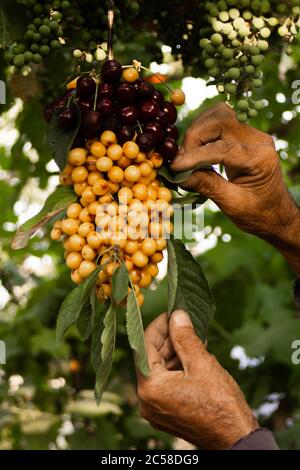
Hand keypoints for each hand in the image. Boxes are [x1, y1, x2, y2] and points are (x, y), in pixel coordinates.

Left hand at [137, 310, 257, 449]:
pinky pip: (166, 383)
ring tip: (194, 338)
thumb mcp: (202, 363)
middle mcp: (147, 401)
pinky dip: (178, 368)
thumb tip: (177, 315)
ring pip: (160, 371)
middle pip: (151, 359)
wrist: (236, 439)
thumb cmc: (220, 404)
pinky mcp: (167, 414)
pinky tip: (194, 356)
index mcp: (150, 388)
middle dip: (169, 339)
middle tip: (185, 323)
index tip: (171, 312)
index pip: (145, 346)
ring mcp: (156, 410)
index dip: (159, 326)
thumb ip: (185, 337)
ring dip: (175, 353)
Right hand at [171, 103, 299, 275]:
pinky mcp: (244, 135)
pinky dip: (203, 132)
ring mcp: (252, 135)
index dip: (195, 155)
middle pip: (220, 120)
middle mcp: (258, 140)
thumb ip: (207, 186)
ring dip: (198, 131)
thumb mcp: (232, 204)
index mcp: (260, 159)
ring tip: (187, 155)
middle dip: (195, 137)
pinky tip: (195, 150)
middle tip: (180, 161)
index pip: (223, 147)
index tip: (175, 166)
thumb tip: (179, 175)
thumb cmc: (258, 214)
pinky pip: (220, 122)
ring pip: (218, 115)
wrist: (276, 213)